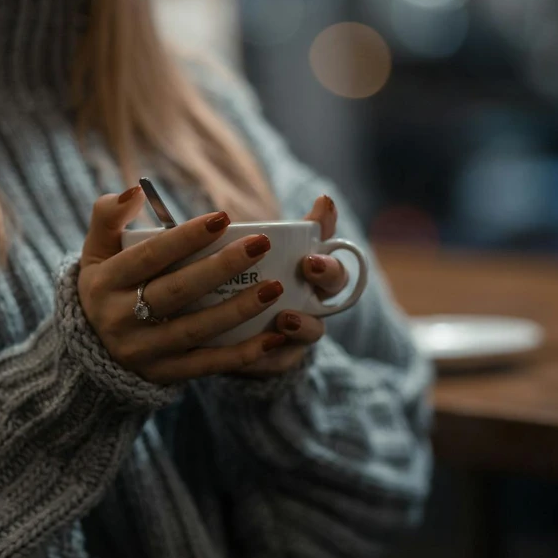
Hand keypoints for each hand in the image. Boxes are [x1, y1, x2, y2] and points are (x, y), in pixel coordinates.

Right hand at [77, 187, 289, 383]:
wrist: (92, 347)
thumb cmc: (107, 284)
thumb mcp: (95, 251)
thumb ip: (107, 216)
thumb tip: (134, 191)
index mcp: (105, 283)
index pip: (150, 256)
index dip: (186, 237)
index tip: (223, 217)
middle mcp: (120, 319)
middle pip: (177, 291)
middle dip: (221, 267)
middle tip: (260, 245)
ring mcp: (143, 351)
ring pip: (195, 330)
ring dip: (238, 309)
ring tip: (274, 287)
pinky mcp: (164, 374)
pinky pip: (207, 365)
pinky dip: (243, 354)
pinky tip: (274, 337)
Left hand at [239, 195, 346, 376]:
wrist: (222, 328)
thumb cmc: (249, 277)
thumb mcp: (257, 248)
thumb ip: (283, 227)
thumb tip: (321, 197)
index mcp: (312, 271)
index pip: (333, 253)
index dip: (331, 241)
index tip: (319, 221)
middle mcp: (314, 300)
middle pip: (335, 288)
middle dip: (326, 274)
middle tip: (308, 265)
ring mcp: (301, 332)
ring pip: (315, 330)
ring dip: (304, 324)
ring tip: (285, 318)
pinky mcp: (280, 359)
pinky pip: (282, 360)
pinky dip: (273, 355)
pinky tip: (260, 350)